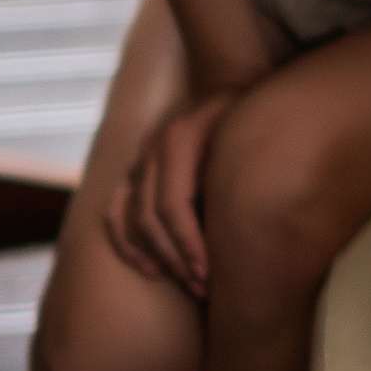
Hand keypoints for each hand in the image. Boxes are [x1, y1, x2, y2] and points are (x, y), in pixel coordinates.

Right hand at [106, 86, 243, 296]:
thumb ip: (240, 170)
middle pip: (151, 217)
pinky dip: (128, 243)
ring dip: (157, 256)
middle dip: (178, 257)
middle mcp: (151, 149)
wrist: (233, 82)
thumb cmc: (253, 114)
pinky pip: (117, 212)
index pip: (173, 205)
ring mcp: (139, 159)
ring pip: (132, 219)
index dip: (189, 244)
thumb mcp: (251, 133)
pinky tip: (150, 269)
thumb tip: (253, 225)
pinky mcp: (134, 170)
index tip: (211, 273)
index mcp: (178, 139)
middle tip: (205, 288)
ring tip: (187, 282)